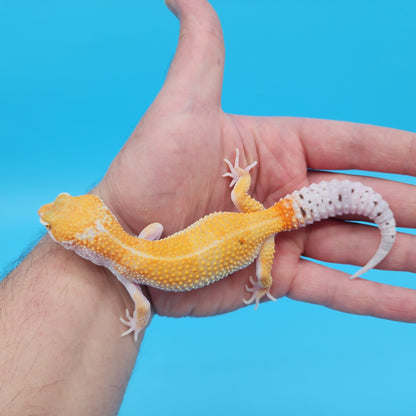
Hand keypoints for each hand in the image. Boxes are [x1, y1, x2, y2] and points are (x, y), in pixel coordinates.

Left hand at [95, 0, 415, 321]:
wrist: (123, 245)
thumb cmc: (146, 175)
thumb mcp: (182, 106)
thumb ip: (203, 47)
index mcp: (278, 149)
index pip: (355, 145)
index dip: (404, 151)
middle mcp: (288, 194)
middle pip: (371, 199)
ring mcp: (284, 240)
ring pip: (364, 248)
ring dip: (409, 257)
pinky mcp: (275, 279)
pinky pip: (338, 290)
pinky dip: (379, 299)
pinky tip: (415, 305)